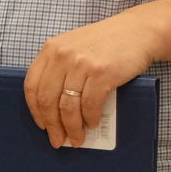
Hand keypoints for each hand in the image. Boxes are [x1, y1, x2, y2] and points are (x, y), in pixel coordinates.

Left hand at [23, 11, 158, 148]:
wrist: (138, 30)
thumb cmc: (106, 42)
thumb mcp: (74, 46)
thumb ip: (60, 68)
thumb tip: (53, 109)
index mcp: (51, 48)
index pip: (32, 85)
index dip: (35, 110)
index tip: (42, 125)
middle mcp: (63, 55)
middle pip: (48, 100)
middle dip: (53, 126)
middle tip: (58, 140)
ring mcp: (82, 64)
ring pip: (68, 107)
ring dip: (72, 128)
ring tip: (77, 139)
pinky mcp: (102, 73)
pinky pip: (90, 105)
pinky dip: (90, 119)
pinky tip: (92, 124)